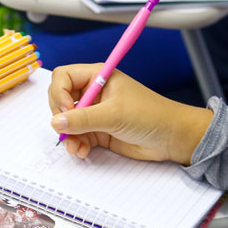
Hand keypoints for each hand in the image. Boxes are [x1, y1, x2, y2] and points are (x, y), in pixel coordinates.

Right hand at [49, 64, 212, 164]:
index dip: (59, 93)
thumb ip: (83, 119)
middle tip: (67, 129)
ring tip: (76, 147)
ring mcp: (95, 113)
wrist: (171, 138)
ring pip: (67, 122)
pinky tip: (83, 151)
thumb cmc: (151, 115)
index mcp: (98, 77)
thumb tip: (56, 122)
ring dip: (68, 136)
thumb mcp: (114, 114)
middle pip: (60, 100)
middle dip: (61, 117)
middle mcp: (93, 93)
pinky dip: (76, 144)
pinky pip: (77, 136)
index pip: (63, 77)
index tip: (67, 110)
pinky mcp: (98, 131)